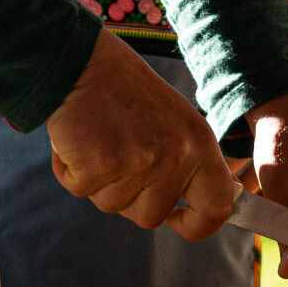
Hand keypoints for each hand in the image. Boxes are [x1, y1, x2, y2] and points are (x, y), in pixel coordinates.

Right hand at [46, 29, 238, 242]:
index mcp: (199, 144)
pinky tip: (76, 138)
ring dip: (98, 181)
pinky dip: (69, 170)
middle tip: (116, 157)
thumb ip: (186, 162)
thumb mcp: (174, 122)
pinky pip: (80, 189)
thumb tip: (191, 205)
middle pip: (151, 216)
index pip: (217, 206)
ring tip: (98, 139)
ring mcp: (138, 162)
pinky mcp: (100, 165)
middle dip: (128, 197)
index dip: (198, 225)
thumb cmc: (125, 92)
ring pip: (112, 205)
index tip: (176, 220)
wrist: (83, 61)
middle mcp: (175, 156)